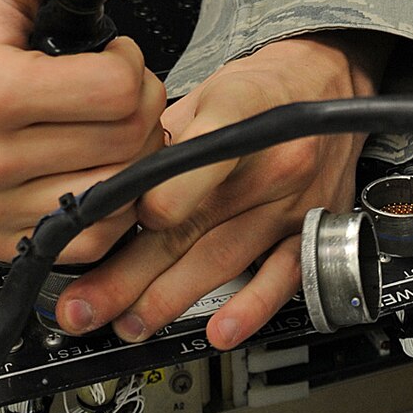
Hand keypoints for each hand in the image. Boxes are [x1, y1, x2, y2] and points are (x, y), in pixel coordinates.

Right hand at [0, 0, 166, 263]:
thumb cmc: (0, 26)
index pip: (116, 89)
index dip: (126, 62)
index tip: (104, 54)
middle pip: (128, 140)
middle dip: (138, 106)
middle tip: (112, 91)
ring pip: (122, 190)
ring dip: (131, 153)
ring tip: (101, 125)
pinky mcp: (8, 244)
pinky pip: (101, 235)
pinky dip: (113, 200)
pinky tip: (92, 164)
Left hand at [55, 31, 388, 350]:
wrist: (328, 81)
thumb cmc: (260, 89)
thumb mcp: (205, 91)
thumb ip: (162, 140)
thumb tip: (110, 193)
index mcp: (238, 112)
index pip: (189, 163)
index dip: (147, 202)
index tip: (105, 227)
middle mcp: (271, 158)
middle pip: (190, 224)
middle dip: (129, 273)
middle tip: (84, 305)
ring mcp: (293, 200)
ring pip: (221, 258)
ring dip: (167, 299)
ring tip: (126, 323)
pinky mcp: (312, 228)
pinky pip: (282, 276)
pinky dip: (251, 307)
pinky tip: (220, 331)